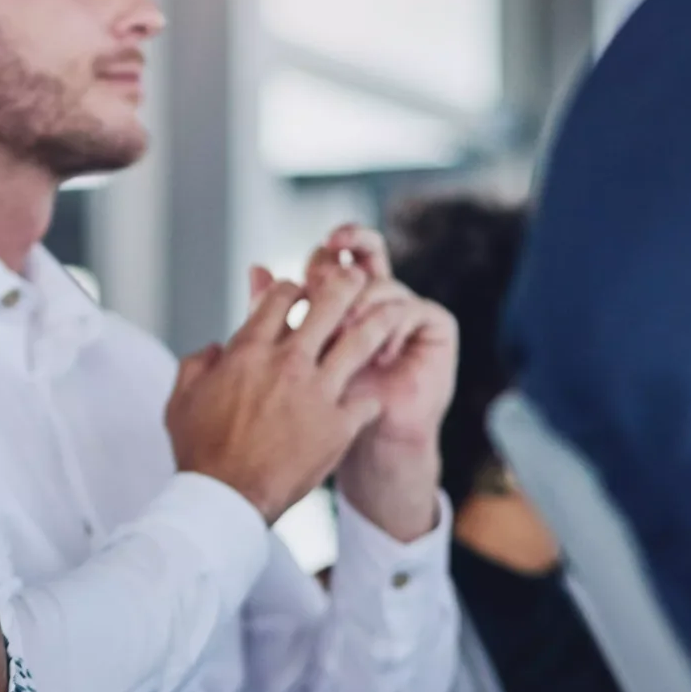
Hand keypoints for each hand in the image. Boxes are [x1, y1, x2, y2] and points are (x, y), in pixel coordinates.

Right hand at [165, 263, 406, 521]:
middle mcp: (288, 362)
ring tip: (395, 311)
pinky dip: (372, 399)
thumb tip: (213, 348)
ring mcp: (318, 392)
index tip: (303, 292)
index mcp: (249, 351)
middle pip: (329, 303)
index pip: (281, 297)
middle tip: (358, 280)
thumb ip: (196, 364)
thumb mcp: (181, 400)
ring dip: (380, 322)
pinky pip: (369, 402)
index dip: (296, 287)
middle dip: (346, 284)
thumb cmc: (200, 452)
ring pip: (361, 342)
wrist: (224, 499)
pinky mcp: (339, 426)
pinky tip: (375, 398)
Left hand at [282, 228, 454, 540]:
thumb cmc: (320, 412)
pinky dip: (398, 325)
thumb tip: (254, 268)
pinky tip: (382, 352)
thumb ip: (270, 314)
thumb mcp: (288, 359)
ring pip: (387, 284)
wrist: (366, 451)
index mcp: (340, 301)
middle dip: (355, 240)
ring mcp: (406, 312)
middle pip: (368, 250)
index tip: (318, 249)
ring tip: (347, 331)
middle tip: (337, 247)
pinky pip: (419, 311)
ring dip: (365, 302)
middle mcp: (376, 300)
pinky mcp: (435, 329)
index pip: (334, 259)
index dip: (326, 250)